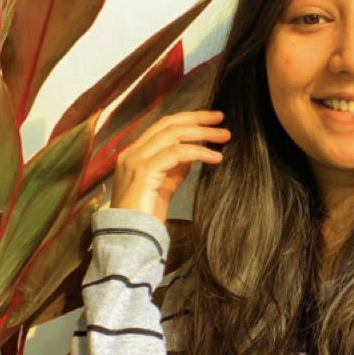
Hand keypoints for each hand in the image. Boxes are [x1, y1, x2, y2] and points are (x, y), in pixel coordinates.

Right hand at [111, 110, 230, 221]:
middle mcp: (132, 153)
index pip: (162, 126)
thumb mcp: (164, 186)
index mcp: (134, 154)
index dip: (186, 119)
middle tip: (220, 117)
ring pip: (173, 134)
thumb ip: (175, 167)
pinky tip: (215, 158)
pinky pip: (177, 153)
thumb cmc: (146, 216)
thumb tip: (193, 151)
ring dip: (202, 133)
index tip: (209, 119)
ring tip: (224, 136)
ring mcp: (136, 160)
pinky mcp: (144, 171)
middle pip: (168, 124)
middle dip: (196, 118)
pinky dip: (199, 152)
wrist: (129, 237)